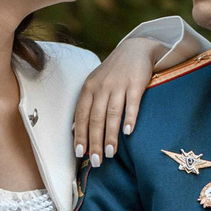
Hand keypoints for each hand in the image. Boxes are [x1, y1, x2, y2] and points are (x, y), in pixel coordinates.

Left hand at [73, 38, 159, 166]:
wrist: (135, 49)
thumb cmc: (113, 72)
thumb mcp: (95, 84)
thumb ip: (87, 104)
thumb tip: (75, 130)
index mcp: (88, 88)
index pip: (81, 115)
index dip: (80, 135)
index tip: (80, 153)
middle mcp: (101, 87)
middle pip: (95, 118)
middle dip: (95, 141)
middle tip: (97, 161)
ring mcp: (118, 84)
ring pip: (112, 114)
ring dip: (110, 135)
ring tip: (110, 153)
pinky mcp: (136, 83)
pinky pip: (132, 103)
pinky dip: (129, 118)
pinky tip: (128, 132)